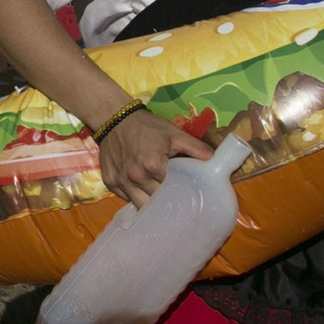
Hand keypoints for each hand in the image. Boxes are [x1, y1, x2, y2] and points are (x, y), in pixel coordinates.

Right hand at [95, 109, 213, 207]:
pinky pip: (125, 197)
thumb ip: (195, 147)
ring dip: (149, 203)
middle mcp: (136, 177)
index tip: (184, 194)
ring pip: (139, 204)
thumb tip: (214, 159)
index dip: (178, 192)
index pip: (170, 190)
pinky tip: (141, 192)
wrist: (114, 119)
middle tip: (173, 200)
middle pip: (155, 200)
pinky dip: (133, 196)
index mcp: (153, 167)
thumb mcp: (173, 134)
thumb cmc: (146, 126)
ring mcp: (120, 181)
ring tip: (158, 203)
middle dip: (164, 200)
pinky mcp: (109, 182)